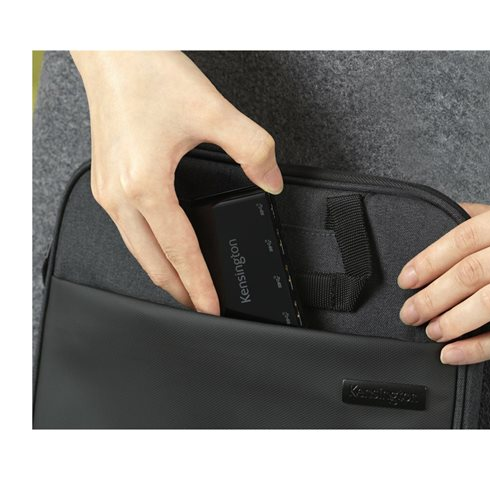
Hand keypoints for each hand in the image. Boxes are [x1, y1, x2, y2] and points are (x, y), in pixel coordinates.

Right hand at [71, 51, 282, 313]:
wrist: (114, 51)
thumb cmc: (150, 76)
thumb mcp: (214, 112)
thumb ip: (253, 150)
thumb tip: (272, 181)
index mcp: (147, 185)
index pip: (180, 251)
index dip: (199, 284)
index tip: (212, 308)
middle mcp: (121, 194)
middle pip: (151, 262)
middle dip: (177, 290)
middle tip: (199, 308)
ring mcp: (109, 190)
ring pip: (136, 249)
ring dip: (160, 272)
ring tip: (184, 285)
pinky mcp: (107, 180)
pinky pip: (127, 230)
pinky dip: (147, 248)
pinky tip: (162, 247)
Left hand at [397, 195, 489, 364]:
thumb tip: (440, 213)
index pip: (468, 234)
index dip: (430, 258)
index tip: (408, 278)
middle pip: (475, 269)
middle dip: (433, 294)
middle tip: (410, 311)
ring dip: (452, 321)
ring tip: (431, 330)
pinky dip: (479, 347)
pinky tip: (454, 352)